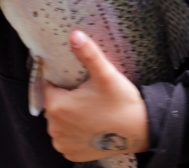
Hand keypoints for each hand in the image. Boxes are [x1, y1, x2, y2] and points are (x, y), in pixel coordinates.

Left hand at [44, 30, 148, 161]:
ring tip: (90, 107)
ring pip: (59, 120)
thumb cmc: (121, 103)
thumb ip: (88, 53)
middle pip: (53, 103)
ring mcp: (63, 144)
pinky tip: (89, 123)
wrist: (139, 132)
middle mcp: (55, 129)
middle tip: (87, 92)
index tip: (77, 79)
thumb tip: (74, 34)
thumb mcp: (105, 74)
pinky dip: (74, 130)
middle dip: (66, 96)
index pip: (49, 85)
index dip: (62, 80)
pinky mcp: (72, 154)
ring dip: (69, 114)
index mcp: (57, 107)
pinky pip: (66, 137)